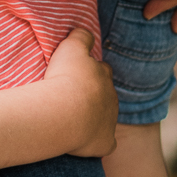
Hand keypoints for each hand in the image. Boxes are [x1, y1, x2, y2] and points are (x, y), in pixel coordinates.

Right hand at [44, 28, 118, 157]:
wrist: (65, 112)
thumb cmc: (65, 78)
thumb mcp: (71, 47)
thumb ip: (81, 36)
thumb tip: (86, 31)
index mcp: (103, 76)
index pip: (101, 70)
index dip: (89, 72)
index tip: (76, 75)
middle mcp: (111, 98)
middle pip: (105, 95)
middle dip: (94, 95)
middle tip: (73, 97)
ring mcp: (110, 122)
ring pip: (106, 118)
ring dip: (93, 117)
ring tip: (73, 118)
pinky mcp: (105, 142)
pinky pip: (106, 144)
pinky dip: (98, 143)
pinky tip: (86, 143)